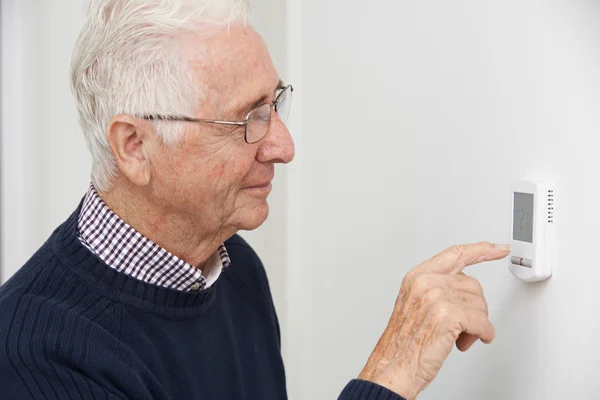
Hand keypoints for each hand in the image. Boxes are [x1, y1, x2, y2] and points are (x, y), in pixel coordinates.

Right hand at [358, 242, 510, 399]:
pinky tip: (470, 341)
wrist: (393, 368)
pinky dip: (482, 334)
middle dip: (474, 308)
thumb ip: (436, 288)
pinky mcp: (448, 315)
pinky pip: (482, 322)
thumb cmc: (404, 343)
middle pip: (472, 284)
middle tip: (463, 326)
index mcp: (417, 277)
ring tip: (458, 337)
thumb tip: (464, 286)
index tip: (498, 248)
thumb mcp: (415, 305)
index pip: (455, 254)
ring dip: (476, 324)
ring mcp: (436, 297)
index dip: (480, 250)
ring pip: (479, 304)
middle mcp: (425, 283)